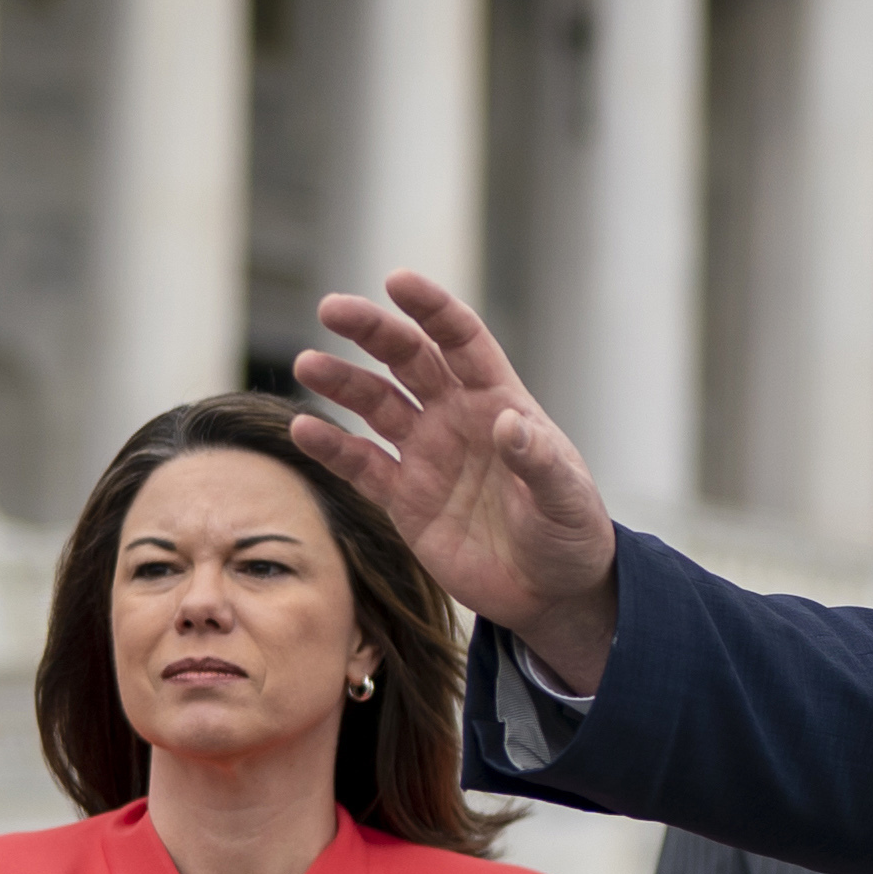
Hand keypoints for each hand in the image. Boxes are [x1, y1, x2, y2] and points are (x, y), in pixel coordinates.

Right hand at [289, 272, 623, 689]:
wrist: (551, 592)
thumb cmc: (570, 533)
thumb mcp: (565, 498)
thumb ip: (538, 461)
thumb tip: (510, 423)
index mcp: (499, 402)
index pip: (461, 340)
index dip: (432, 309)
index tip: (398, 281)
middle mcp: (456, 418)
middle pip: (408, 359)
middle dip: (372, 331)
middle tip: (330, 308)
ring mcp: (426, 456)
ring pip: (375, 404)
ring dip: (341, 383)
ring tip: (306, 364)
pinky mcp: (404, 499)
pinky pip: (361, 465)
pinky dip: (332, 448)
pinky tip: (303, 429)